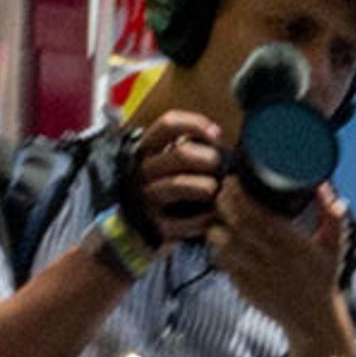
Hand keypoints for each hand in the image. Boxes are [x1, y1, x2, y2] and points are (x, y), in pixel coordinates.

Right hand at [123, 111, 222, 241]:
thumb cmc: (164, 191)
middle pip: (181, 154)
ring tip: (215, 191)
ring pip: (182, 185)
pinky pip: (190, 221)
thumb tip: (216, 136)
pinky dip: (208, 219)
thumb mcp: (168, 163)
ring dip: (207, 187)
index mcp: (147, 150)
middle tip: (219, 168)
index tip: (217, 135)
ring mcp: (149, 199)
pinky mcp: (159, 227)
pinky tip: (214, 217)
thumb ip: (187, 148)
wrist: (136, 232)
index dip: (195, 124)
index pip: (167, 125)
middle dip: (209, 159)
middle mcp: (144, 170)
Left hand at [210, 179, 352, 356]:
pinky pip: (222, 260)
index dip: (237, 192)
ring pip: (221, 239)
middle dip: (223, 201)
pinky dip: (219, 247)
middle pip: (233, 220)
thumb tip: (323, 185)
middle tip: (223, 192)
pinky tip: (225, 240)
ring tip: (222, 216)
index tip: (232, 181)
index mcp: (291, 244)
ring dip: (217, 224)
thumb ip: (331, 215)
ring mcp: (254, 273)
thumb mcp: (334, 247)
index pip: (253, 211)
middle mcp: (270, 258)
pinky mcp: (244, 286)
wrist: (315, 323)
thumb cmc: (323, 280)